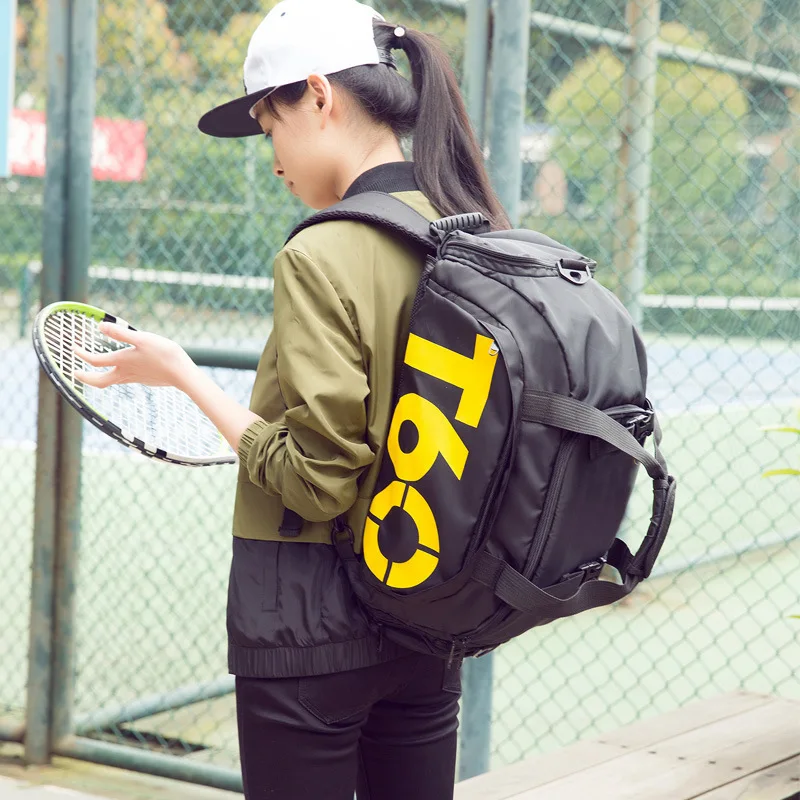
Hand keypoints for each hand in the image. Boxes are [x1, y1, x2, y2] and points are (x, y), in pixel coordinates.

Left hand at [73, 322, 197, 390]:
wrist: (183, 374)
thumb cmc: (164, 355)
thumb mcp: (142, 339)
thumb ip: (120, 333)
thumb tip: (99, 326)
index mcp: (123, 361)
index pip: (95, 361)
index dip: (81, 355)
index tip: (73, 349)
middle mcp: (126, 373)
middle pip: (100, 381)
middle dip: (86, 378)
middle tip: (76, 373)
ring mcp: (136, 378)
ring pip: (113, 381)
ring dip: (101, 377)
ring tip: (98, 370)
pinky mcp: (146, 380)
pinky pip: (127, 379)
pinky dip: (119, 374)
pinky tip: (126, 367)